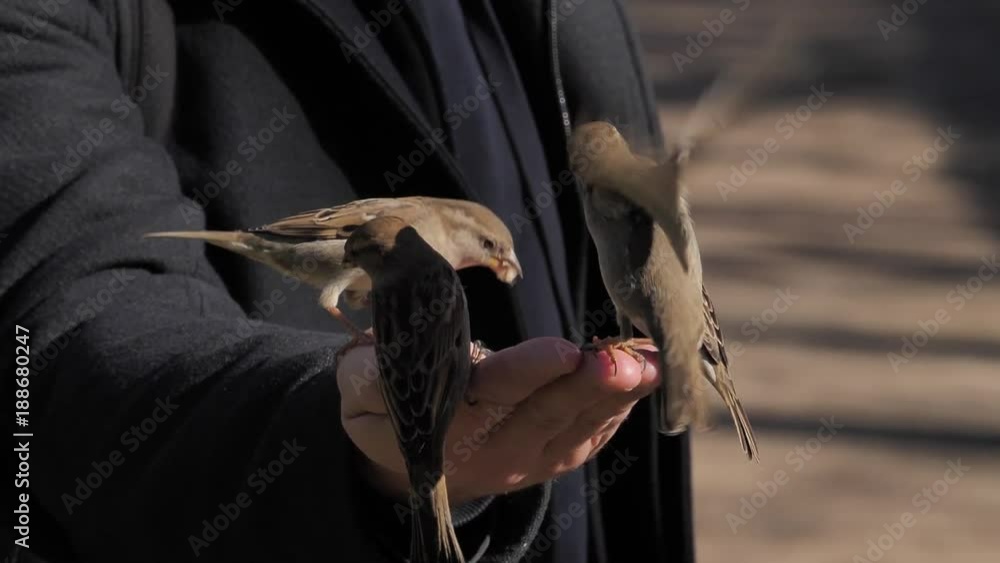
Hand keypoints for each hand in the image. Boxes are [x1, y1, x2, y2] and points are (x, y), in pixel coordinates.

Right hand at [337, 337, 659, 504]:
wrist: (409, 460)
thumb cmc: (387, 406)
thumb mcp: (360, 387)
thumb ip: (371, 370)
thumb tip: (391, 346)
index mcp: (443, 431)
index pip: (488, 397)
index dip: (528, 374)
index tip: (565, 351)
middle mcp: (490, 451)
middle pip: (547, 414)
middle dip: (590, 383)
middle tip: (627, 357)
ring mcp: (527, 460)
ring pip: (578, 428)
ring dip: (617, 396)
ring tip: (651, 361)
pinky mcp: (552, 458)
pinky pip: (590, 437)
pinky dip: (619, 409)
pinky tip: (643, 376)